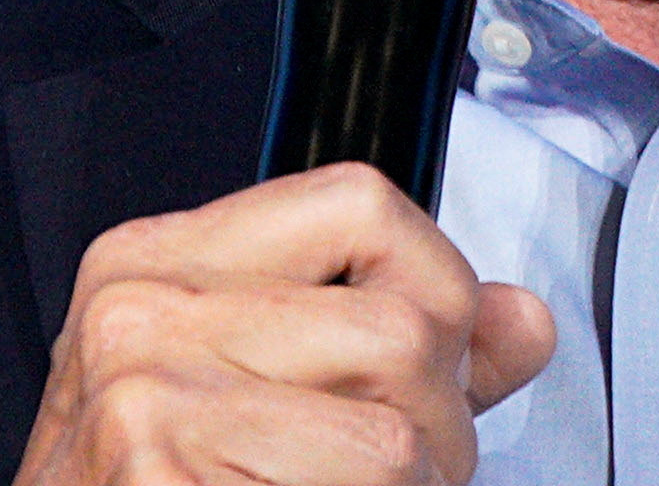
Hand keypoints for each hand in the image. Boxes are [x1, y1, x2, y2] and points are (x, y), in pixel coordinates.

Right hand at [13, 164, 555, 485]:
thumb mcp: (252, 393)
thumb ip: (388, 346)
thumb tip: (520, 320)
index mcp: (155, 262)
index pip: (362, 201)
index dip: (437, 284)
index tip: (438, 354)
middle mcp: (139, 313)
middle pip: (403, 325)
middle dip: (436, 420)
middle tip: (391, 470)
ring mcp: (143, 398)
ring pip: (398, 429)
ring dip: (412, 484)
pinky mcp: (159, 472)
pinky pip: (364, 483)